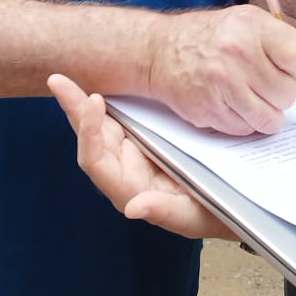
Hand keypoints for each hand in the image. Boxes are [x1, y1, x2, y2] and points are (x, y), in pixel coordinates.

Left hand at [49, 74, 235, 240]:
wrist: (236, 201)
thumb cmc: (216, 214)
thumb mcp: (196, 216)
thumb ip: (164, 212)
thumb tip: (133, 208)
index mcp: (129, 189)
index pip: (96, 161)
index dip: (88, 132)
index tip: (95, 101)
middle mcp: (124, 170)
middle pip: (91, 138)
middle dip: (74, 108)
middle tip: (58, 79)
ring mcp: (134, 152)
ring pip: (102, 125)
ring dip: (84, 102)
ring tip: (65, 79)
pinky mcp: (147, 138)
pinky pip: (123, 117)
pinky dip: (112, 100)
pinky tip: (105, 81)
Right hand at [145, 4, 295, 135]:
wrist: (158, 51)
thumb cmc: (206, 37)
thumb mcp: (246, 24)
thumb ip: (284, 43)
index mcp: (249, 26)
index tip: (294, 71)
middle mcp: (235, 53)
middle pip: (287, 92)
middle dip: (283, 94)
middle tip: (268, 85)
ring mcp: (221, 84)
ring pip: (270, 117)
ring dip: (268, 113)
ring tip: (255, 98)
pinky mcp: (209, 109)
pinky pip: (247, 129)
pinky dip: (246, 122)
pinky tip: (234, 105)